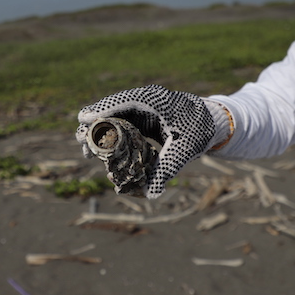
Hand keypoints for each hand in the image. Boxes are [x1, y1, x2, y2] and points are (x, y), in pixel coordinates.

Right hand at [76, 84, 227, 198]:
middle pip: (112, 108)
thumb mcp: (186, 150)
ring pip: (113, 117)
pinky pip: (120, 124)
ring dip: (98, 132)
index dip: (103, 108)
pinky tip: (98, 151)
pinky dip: (109, 136)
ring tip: (86, 151)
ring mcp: (141, 109)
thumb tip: (150, 194)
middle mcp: (145, 101)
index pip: (125, 100)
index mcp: (156, 101)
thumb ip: (167, 168)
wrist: (213, 122)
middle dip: (94, 124)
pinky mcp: (141, 119)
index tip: (84, 118)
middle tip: (80, 140)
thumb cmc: (201, 130)